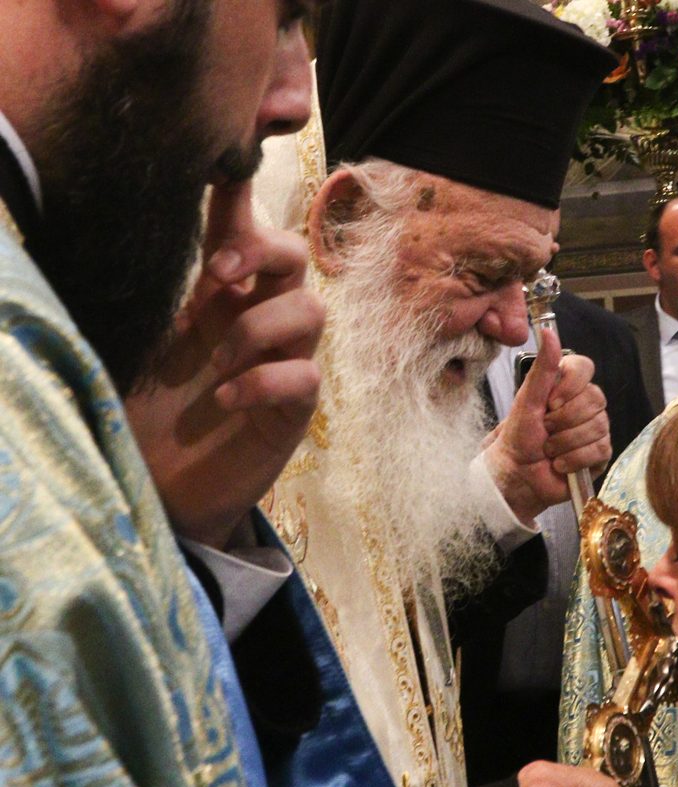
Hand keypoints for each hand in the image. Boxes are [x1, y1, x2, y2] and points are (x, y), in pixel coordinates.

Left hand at [124, 181, 324, 548]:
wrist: (158, 489)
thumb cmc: (143, 414)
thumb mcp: (135, 343)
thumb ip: (150, 295)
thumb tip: (129, 232)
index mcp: (217, 296)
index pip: (236, 233)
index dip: (237, 199)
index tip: (226, 166)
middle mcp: (256, 319)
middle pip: (294, 256)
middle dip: (263, 252)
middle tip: (219, 275)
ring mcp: (282, 361)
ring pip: (309, 310)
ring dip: (259, 327)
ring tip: (215, 362)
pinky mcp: (296, 408)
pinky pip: (304, 375)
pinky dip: (266, 380)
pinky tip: (227, 399)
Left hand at [485, 330, 610, 523]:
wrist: (517, 475)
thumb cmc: (518, 437)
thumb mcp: (526, 400)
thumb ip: (542, 368)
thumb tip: (549, 332)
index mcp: (567, 386)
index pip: (585, 367)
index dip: (569, 386)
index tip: (550, 402)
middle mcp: (585, 404)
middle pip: (594, 398)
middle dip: (563, 420)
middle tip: (545, 430)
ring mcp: (596, 428)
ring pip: (597, 425)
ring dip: (565, 442)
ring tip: (549, 450)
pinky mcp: (601, 453)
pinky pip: (599, 449)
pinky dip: (574, 459)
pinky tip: (560, 464)